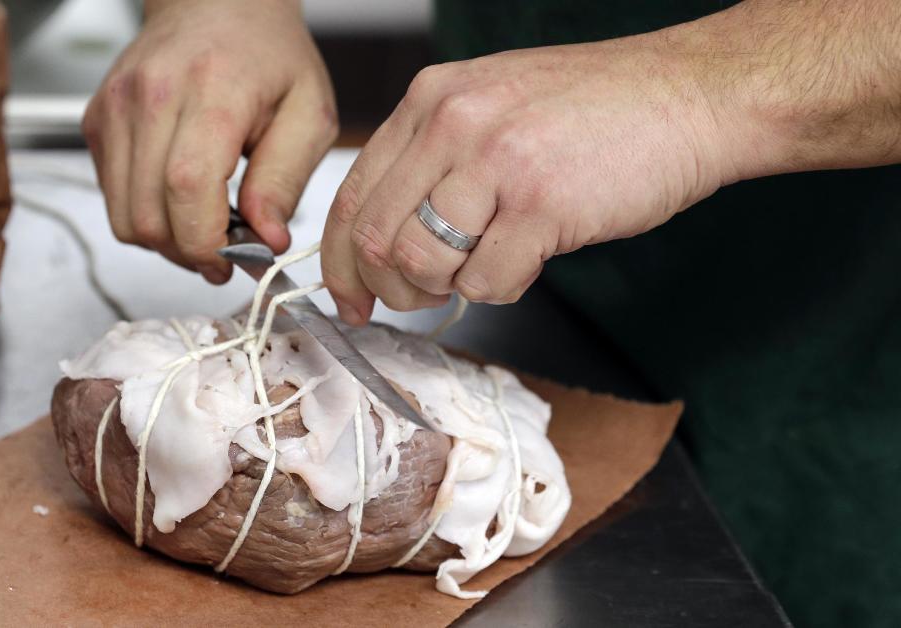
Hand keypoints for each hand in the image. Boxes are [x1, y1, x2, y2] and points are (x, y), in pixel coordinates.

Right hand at [83, 0, 336, 282]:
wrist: (218, 5)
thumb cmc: (270, 57)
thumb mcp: (310, 114)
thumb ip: (286, 180)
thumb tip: (268, 241)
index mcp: (211, 92)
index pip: (187, 187)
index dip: (205, 241)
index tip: (232, 260)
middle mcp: (151, 97)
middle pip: (148, 213)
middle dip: (188, 253)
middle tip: (224, 253)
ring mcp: (116, 108)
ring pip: (123, 216)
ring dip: (165, 241)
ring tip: (204, 228)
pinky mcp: (98, 120)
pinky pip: (112, 196)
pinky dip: (146, 215)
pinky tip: (180, 200)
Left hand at [320, 37, 734, 323]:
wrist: (689, 96)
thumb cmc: (596, 109)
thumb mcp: (492, 107)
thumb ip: (434, 159)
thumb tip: (388, 238)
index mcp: (431, 100)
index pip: (351, 195)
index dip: (340, 263)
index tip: (350, 299)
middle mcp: (453, 125)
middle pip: (376, 239)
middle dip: (391, 289)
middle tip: (420, 298)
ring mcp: (496, 163)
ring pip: (421, 264)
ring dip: (447, 287)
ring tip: (486, 267)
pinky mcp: (542, 205)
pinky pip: (486, 283)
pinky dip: (501, 290)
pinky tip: (529, 262)